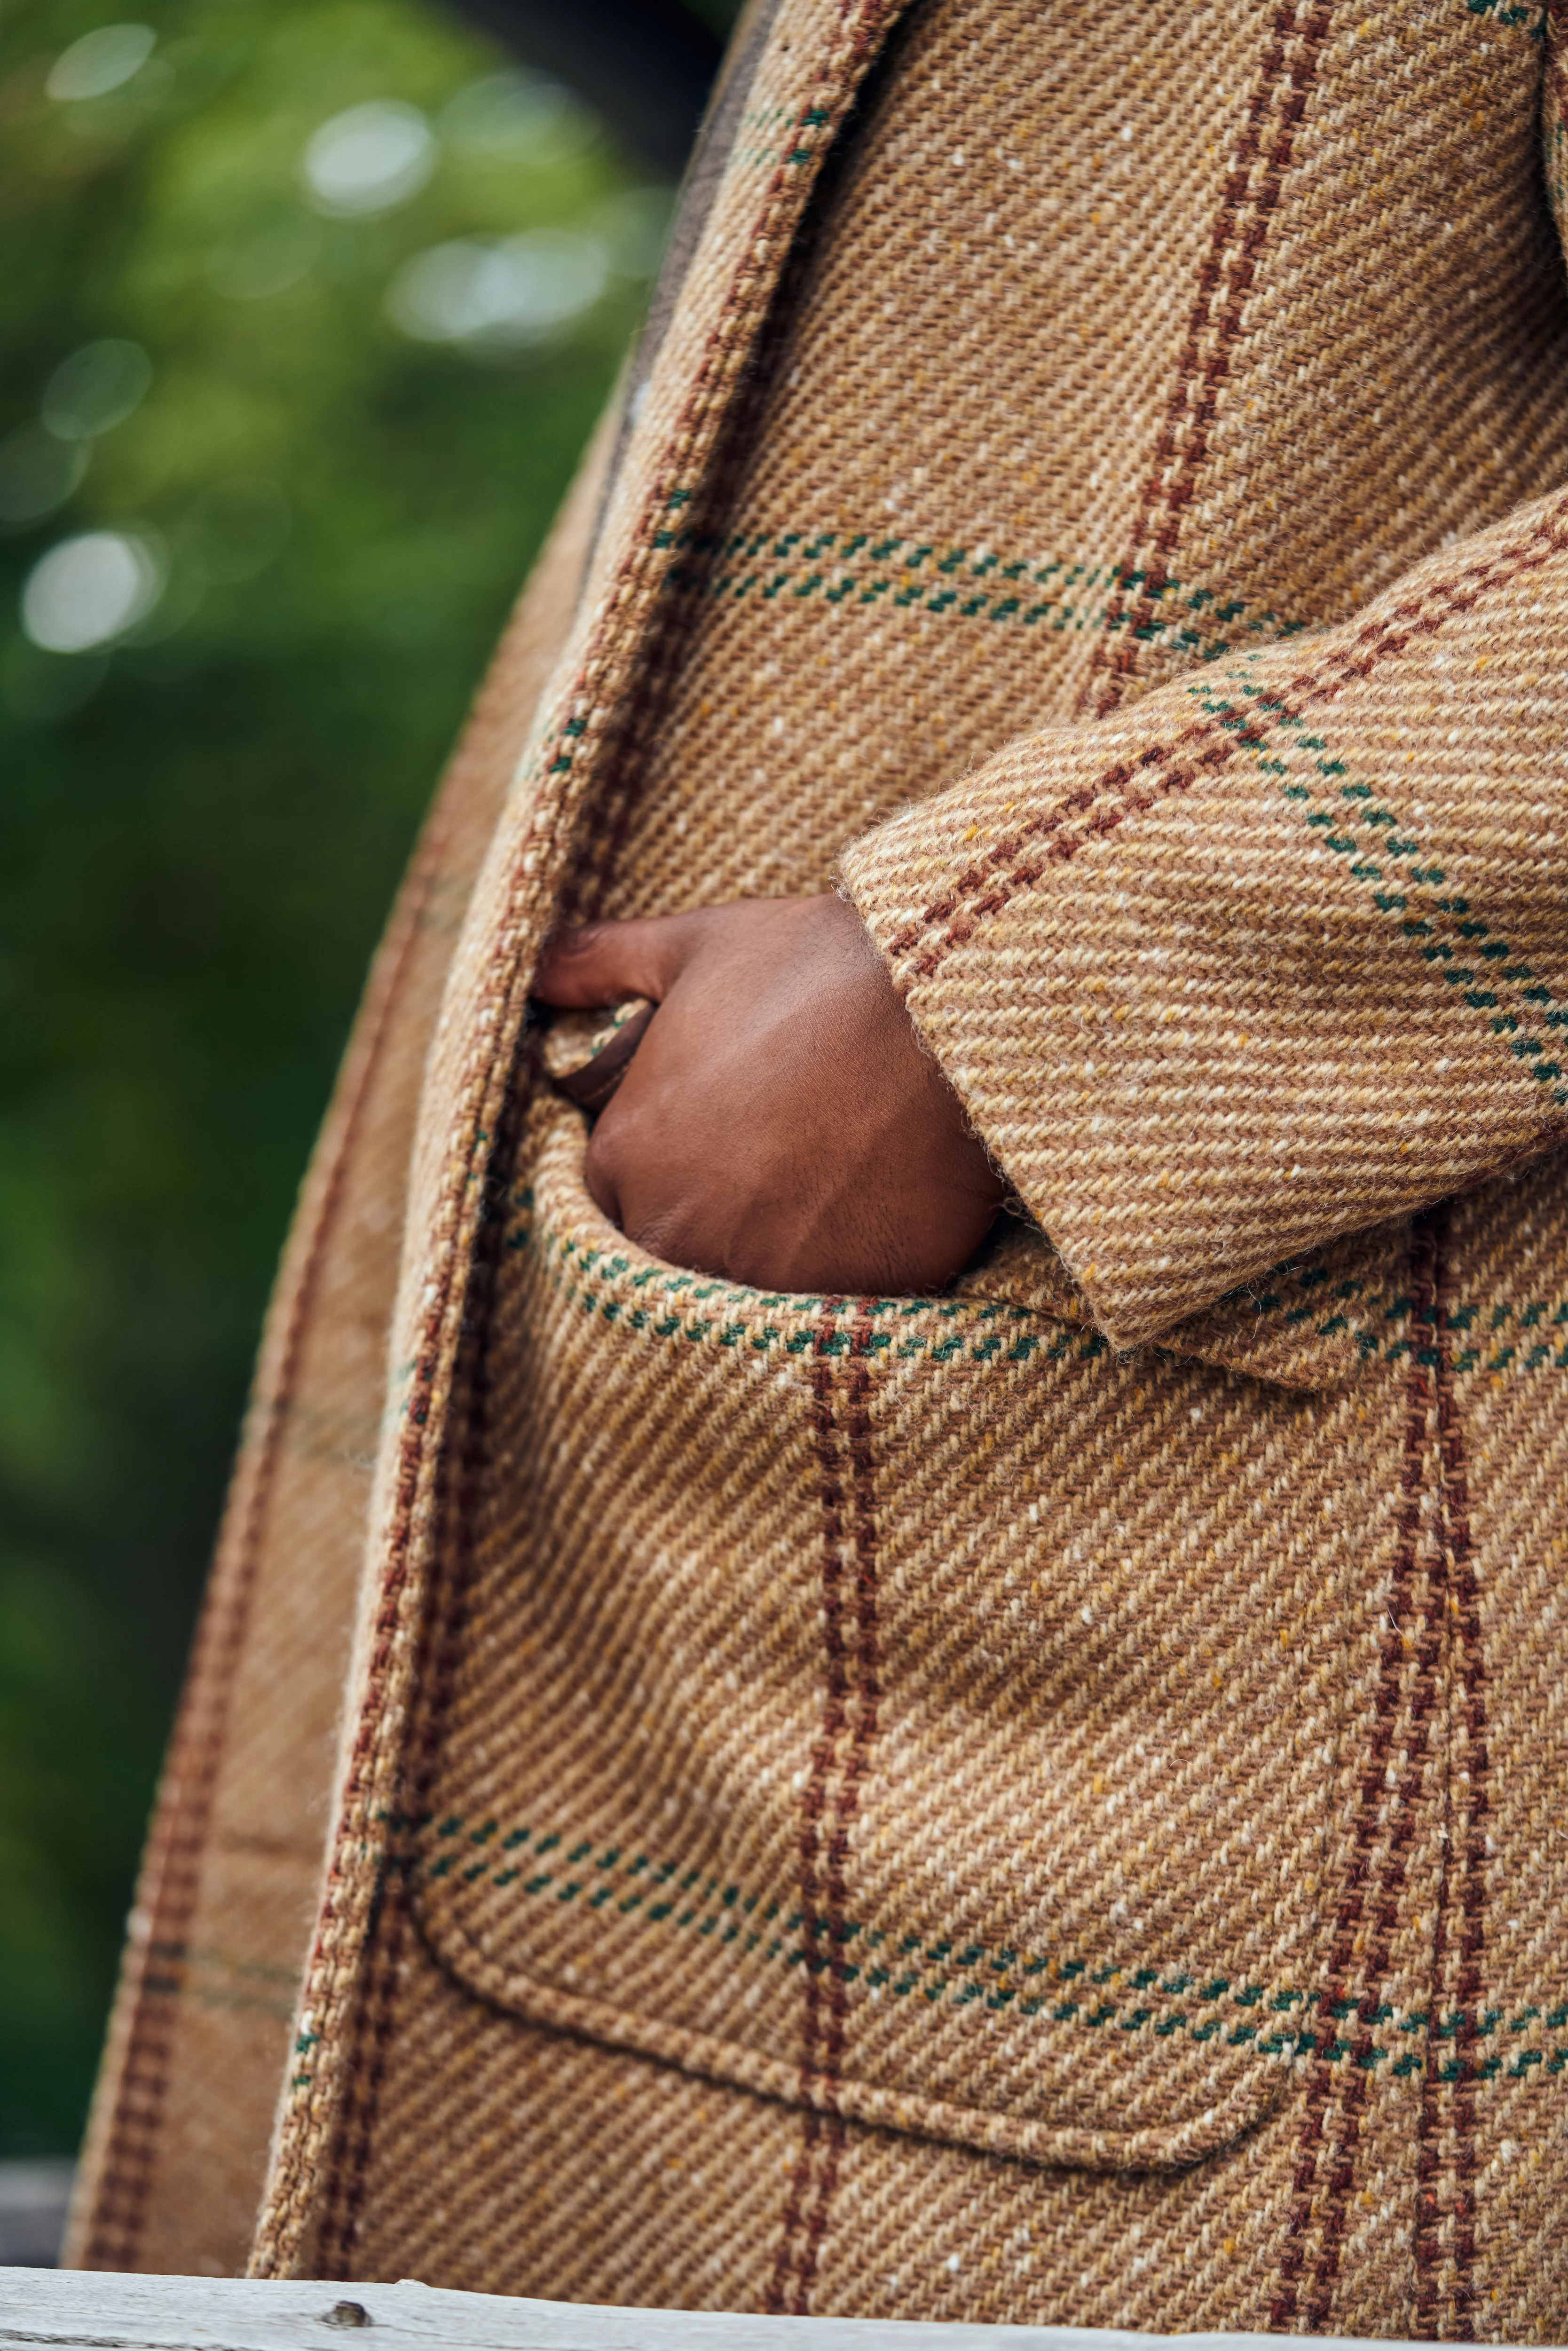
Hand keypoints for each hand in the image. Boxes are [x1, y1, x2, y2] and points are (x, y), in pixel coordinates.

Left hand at [532, 895, 1005, 1295]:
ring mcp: (766, 1276)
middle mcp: (680, 1233)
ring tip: (823, 1205)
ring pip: (746, 1298)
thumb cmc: (811, 970)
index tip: (710, 1155)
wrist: (941, 1005)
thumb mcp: (693, 947)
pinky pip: (834, 1312)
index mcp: (627, 1159)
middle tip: (771, 1181)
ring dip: (773, 1265)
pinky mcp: (852, 1295)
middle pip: (672, 1262)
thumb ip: (601, 964)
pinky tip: (873, 1223)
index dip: (659, 1182)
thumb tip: (536, 973)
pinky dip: (848, 1280)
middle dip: (709, 1231)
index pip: (612, 1208)